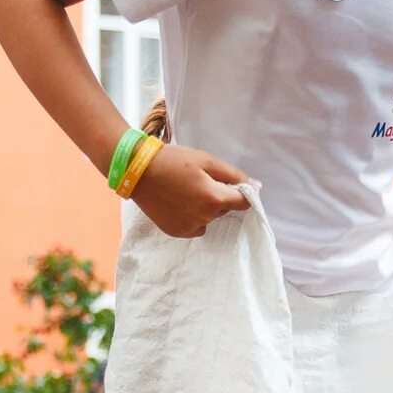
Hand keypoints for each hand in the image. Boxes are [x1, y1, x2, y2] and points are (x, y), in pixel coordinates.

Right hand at [128, 142, 253, 237]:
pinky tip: (178, 202)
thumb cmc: (173, 161)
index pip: (243, 202)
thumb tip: (256, 186)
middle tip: (198, 180)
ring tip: (185, 190)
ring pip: (209, 218)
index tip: (230, 184)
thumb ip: (233, 175)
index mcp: (214, 199)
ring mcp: (190, 227)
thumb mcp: (206, 160)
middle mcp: (205, 217)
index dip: (241, 192)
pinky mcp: (177, 232)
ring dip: (205, 207)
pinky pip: (195, 226)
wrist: (137, 171)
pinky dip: (192, 216)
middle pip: (224, 209)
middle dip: (218, 196)